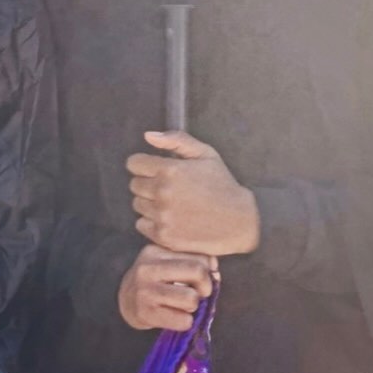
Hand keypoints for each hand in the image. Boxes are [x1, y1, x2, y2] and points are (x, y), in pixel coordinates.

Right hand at [118, 244, 217, 331]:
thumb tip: (215, 270)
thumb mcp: (169, 263)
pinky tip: (176, 318)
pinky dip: (186, 322)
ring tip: (183, 305)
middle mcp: (147, 268)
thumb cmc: (156, 280)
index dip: (208, 270)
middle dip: (205, 287)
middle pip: (198, 271)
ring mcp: (144, 291)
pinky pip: (183, 321)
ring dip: (193, 306)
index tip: (200, 279)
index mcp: (155, 251)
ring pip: (191, 298)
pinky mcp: (145, 313)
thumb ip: (194, 261)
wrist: (125, 301)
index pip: (199, 256)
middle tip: (199, 294)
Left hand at [127, 131, 260, 256]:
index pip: (134, 164)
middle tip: (167, 188)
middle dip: (147, 184)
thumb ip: (176, 140)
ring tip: (171, 204)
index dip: (144, 165)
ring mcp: (162, 216)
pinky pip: (141, 225)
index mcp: (170, 170)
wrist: (239, 221)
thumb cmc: (222, 185)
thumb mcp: (206, 154)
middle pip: (134, 185)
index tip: (155, 170)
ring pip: (137, 205)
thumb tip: (148, 135)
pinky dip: (152, 222)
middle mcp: (162, 193)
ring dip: (150, 203)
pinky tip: (170, 219)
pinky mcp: (163, 236)